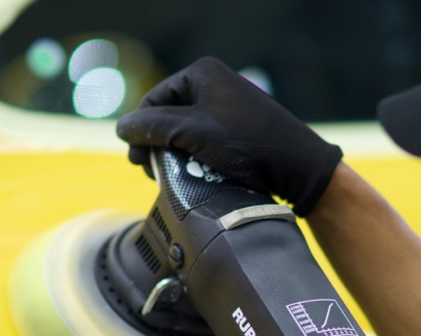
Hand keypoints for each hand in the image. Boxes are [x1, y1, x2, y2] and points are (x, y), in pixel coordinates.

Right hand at [116, 57, 342, 215]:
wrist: (298, 166)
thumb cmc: (248, 143)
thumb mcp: (193, 132)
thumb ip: (154, 127)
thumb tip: (122, 128)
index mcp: (202, 74)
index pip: (154, 100)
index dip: (141, 130)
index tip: (138, 160)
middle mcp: (214, 85)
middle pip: (168, 116)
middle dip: (157, 144)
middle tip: (151, 171)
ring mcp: (227, 108)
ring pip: (185, 133)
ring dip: (174, 155)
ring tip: (172, 176)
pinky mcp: (237, 131)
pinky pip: (204, 142)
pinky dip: (194, 158)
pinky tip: (194, 175)